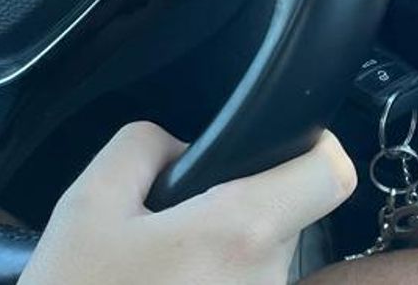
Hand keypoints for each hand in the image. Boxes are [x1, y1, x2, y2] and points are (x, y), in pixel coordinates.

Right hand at [20, 123, 357, 284]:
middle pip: (289, 217)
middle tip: (176, 226)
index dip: (311, 150)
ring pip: (265, 262)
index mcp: (240, 234)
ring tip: (164, 270)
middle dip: (242, 209)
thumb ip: (143, 148)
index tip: (277, 151)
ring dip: (227, 256)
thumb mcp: (87, 205)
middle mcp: (269, 279)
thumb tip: (183, 146)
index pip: (330, 174)